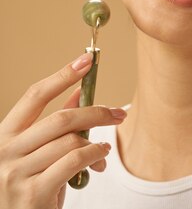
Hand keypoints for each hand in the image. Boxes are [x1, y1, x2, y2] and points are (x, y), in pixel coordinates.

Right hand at [0, 53, 126, 208]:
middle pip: (61, 118)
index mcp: (4, 135)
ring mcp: (15, 172)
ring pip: (71, 141)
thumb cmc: (29, 187)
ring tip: (104, 150)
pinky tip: (100, 160)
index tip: (87, 59)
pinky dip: (95, 156)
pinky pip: (74, 162)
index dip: (62, 75)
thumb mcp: (37, 154)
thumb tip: (78, 92)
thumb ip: (54, 126)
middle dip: (96, 112)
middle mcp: (5, 151)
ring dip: (97, 143)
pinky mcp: (33, 192)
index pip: (34, 95)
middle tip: (118, 114)